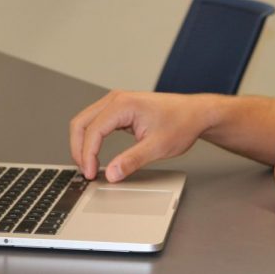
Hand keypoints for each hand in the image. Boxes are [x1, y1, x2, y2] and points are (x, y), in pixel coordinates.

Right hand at [70, 90, 212, 181]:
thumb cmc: (181, 123)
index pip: (93, 130)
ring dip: (83, 144)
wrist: (196, 113)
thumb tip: (111, 174)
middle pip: (81, 123)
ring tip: (88, 166)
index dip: (87, 155)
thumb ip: (132, 161)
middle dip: (79, 149)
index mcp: (123, 104)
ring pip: (86, 122)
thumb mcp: (158, 147)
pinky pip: (96, 123)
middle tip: (85, 172)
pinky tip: (95, 155)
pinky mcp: (120, 110)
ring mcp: (117, 103)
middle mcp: (117, 99)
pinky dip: (91, 139)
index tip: (91, 174)